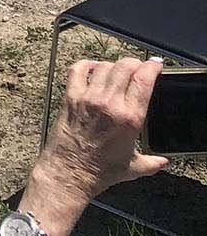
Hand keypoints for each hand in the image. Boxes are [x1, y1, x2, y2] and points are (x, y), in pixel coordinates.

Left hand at [26, 57, 167, 235]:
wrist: (70, 173)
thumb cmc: (101, 171)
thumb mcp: (135, 168)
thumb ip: (153, 162)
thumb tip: (164, 162)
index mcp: (130, 118)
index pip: (143, 80)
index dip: (152, 67)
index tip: (155, 64)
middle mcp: (109, 104)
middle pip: (124, 67)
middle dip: (134, 62)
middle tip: (138, 66)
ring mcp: (88, 99)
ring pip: (103, 66)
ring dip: (113, 65)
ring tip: (117, 70)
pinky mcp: (70, 98)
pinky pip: (77, 70)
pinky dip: (86, 64)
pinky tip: (92, 68)